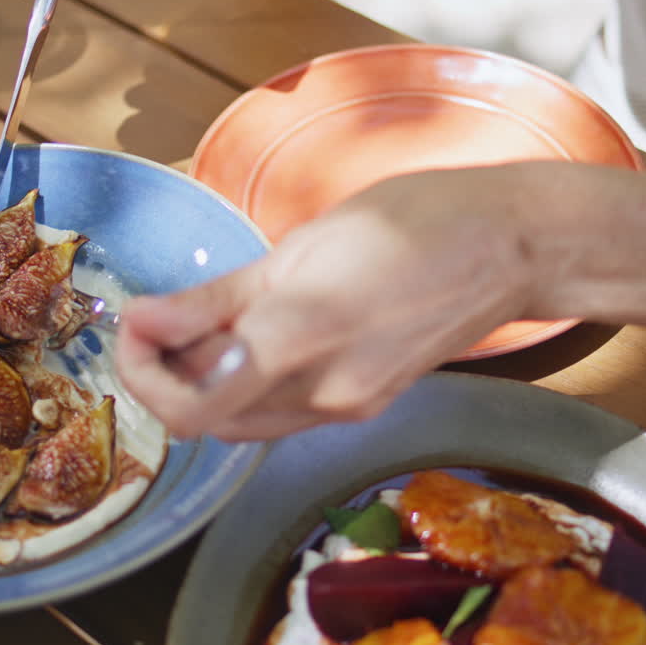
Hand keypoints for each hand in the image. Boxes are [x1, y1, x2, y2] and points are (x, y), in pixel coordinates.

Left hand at [115, 163, 566, 441]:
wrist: (508, 247)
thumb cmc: (412, 220)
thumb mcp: (300, 246)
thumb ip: (216, 298)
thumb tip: (144, 321)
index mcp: (301, 337)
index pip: (188, 408)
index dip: (141, 372)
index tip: (137, 320)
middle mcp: (324, 393)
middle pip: (207, 423)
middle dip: (165, 377)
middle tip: (157, 321)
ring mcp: (349, 408)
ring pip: (243, 424)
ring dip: (205, 384)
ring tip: (204, 323)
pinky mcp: (366, 407)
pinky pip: (283, 414)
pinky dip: (249, 385)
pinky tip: (255, 335)